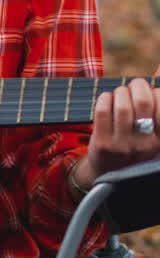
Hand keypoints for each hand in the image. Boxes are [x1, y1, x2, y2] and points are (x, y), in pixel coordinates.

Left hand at [76, 73, 159, 187]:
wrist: (109, 172)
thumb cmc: (134, 140)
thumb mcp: (152, 128)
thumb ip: (157, 101)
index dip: (157, 93)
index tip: (151, 94)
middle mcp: (147, 145)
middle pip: (143, 101)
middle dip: (137, 85)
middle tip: (133, 87)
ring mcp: (125, 146)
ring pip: (122, 105)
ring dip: (119, 92)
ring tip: (119, 94)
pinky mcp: (104, 144)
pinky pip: (103, 111)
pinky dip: (104, 98)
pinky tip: (107, 100)